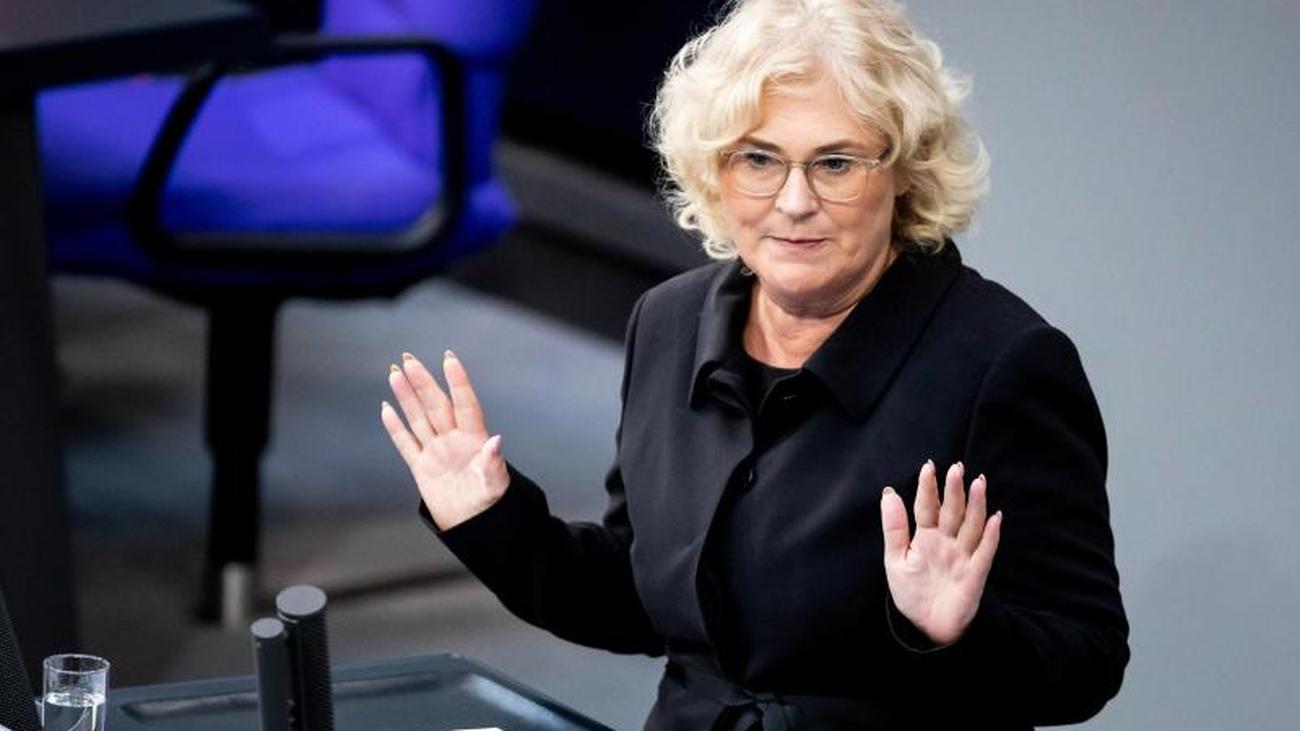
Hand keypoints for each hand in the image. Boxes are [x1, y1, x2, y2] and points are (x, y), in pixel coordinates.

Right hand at [381, 350, 508, 530]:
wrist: (476, 525)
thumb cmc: (492, 503)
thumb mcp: (495, 483)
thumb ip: (493, 461)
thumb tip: (496, 440)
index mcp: (474, 439)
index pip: (465, 404)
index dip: (458, 382)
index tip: (449, 358)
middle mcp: (454, 440)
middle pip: (436, 405)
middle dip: (422, 382)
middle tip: (408, 358)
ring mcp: (436, 451)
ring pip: (418, 418)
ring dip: (406, 396)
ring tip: (395, 372)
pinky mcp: (422, 468)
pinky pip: (406, 444)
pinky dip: (395, 428)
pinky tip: (386, 408)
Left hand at [880, 460, 1001, 646]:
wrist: (927, 628)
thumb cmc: (912, 594)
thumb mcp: (895, 560)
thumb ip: (894, 528)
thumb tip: (888, 493)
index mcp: (925, 538)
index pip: (927, 507)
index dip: (928, 488)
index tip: (928, 466)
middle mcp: (946, 543)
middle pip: (952, 511)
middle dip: (954, 490)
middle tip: (957, 467)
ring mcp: (962, 557)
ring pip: (971, 525)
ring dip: (976, 505)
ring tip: (978, 483)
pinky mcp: (975, 575)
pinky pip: (985, 552)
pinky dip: (992, 536)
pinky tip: (996, 518)